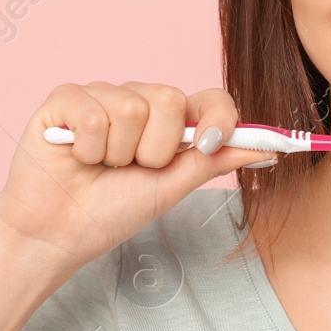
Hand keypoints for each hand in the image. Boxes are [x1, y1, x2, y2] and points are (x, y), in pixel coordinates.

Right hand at [0, 82, 274, 276]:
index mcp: (170, 120)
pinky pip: (93, 112)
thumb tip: (271, 148)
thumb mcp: (173, 186)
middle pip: (170, 99)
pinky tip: (76, 157)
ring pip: (131, 107)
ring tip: (99, 166)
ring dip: (117, 153)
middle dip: (155, 150)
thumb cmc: (111, 211)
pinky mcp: (65, 99)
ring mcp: (101, 95)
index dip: (217, 117)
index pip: (209, 98)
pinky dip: (87, 148)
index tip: (210, 144)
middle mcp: (138, 100)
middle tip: (130, 169)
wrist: (59, 234)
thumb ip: (216, 160)